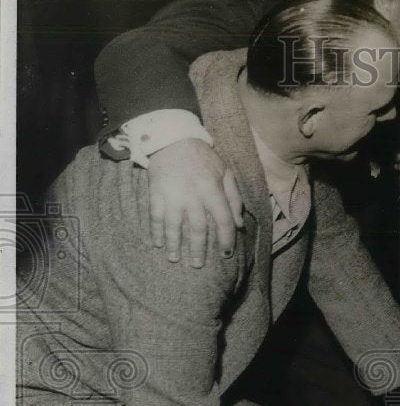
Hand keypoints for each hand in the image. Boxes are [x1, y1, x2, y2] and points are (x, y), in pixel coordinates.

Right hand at [147, 138, 243, 266]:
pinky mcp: (155, 193)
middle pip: (197, 228)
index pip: (223, 220)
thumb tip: (238, 224)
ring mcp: (172, 195)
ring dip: (174, 245)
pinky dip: (156, 231)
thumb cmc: (203, 157)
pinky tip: (158, 244)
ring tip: (175, 260)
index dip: (227, 239)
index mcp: (212, 189)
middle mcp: (193, 195)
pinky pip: (154, 216)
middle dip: (198, 249)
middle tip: (198, 265)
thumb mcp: (225, 172)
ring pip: (173, 225)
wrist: (173, 139)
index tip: (226, 254)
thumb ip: (234, 198)